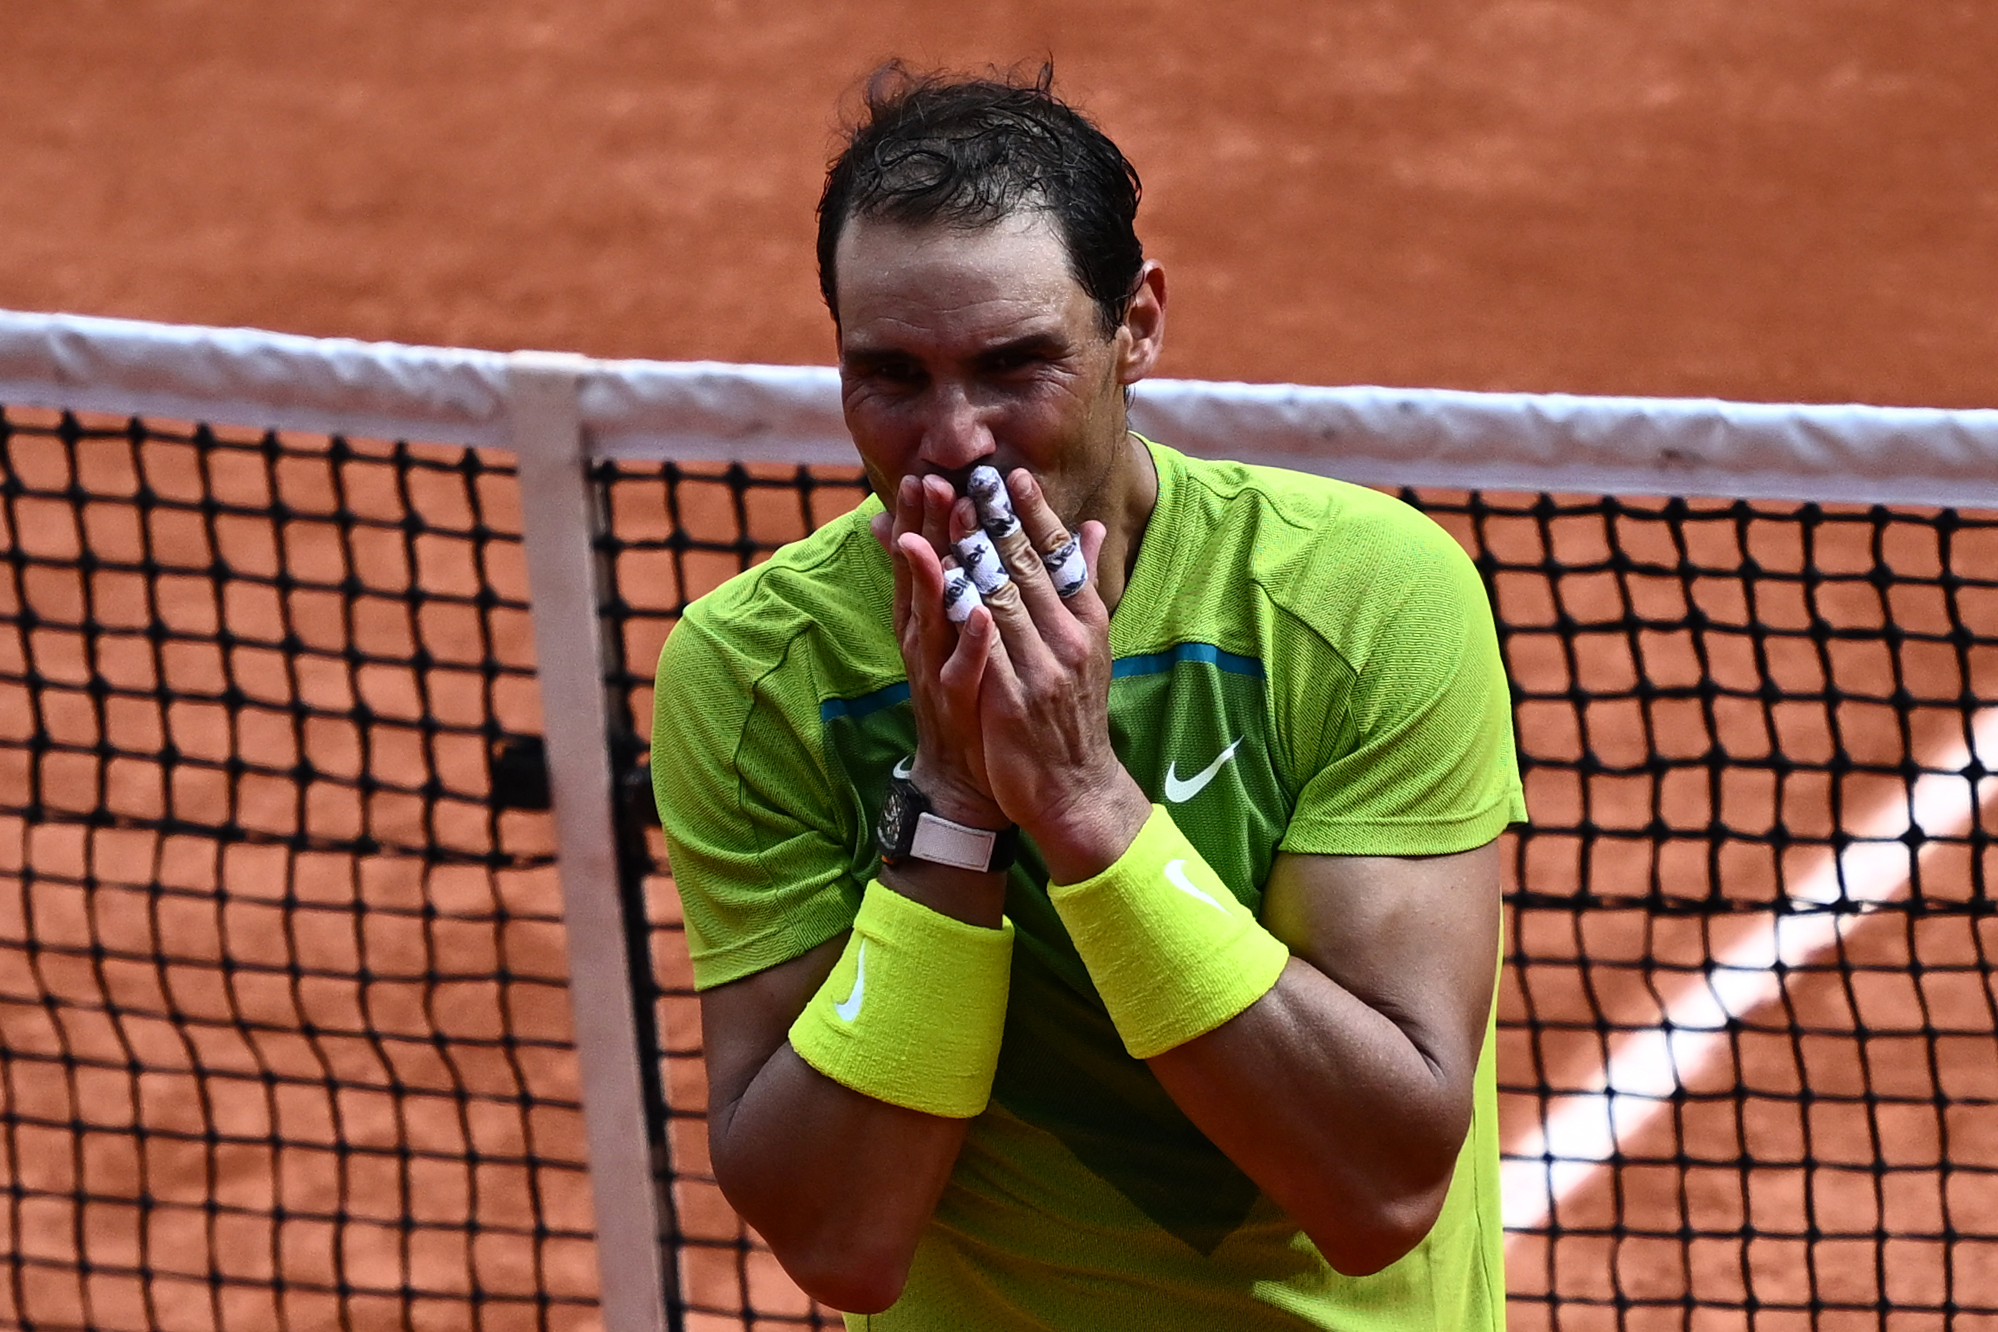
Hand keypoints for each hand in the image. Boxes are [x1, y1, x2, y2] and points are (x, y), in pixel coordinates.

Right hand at [869, 474, 1006, 827]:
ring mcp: (939, 672)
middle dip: (923, 531)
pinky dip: (972, 642)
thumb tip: (941, 547)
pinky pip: (964, 669)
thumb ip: (960, 590)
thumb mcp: (965, 637)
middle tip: (927, 483)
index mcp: (933, 621)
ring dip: (935, 575)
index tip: (928, 474)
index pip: (926, 559)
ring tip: (937, 535)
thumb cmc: (974, 698)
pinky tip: (981, 615)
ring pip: (933, 617)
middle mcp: (927, 642)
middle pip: (921, 578)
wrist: (972, 777)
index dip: (924, 519)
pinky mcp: (958, 705)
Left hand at [949, 470, 1150, 880]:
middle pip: (1029, 568)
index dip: (1034, 514)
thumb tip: (1093, 529)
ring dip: (973, 551)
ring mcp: (1041, 669)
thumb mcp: (1090, 644)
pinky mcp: (1012, 699)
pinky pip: (981, 646)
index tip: (1010, 475)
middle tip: (972, 476)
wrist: (1072, 787)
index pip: (1060, 556)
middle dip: (997, 519)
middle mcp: (1069, 640)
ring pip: (1003, 597)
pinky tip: (938, 582)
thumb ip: (1084, 585)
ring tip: (949, 511)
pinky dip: (960, 610)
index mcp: (1086, 622)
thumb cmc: (1073, 710)